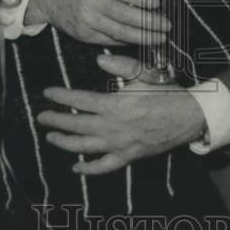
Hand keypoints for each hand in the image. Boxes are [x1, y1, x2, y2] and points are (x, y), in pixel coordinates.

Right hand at [25, 0, 169, 45]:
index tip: (158, 3)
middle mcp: (91, 2)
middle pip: (123, 15)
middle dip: (148, 22)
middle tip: (167, 25)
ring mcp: (87, 21)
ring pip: (119, 32)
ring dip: (142, 37)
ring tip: (159, 37)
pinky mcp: (85, 35)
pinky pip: (110, 40)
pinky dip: (127, 41)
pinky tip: (141, 40)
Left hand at [38, 52, 205, 173]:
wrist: (188, 117)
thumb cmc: (166, 92)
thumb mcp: (145, 72)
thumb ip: (121, 65)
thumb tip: (99, 60)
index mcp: (114, 104)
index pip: (79, 100)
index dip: (60, 96)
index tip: (47, 93)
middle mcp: (112, 127)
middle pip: (75, 124)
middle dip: (55, 120)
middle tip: (41, 117)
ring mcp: (119, 144)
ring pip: (84, 146)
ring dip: (64, 142)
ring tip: (51, 137)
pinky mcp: (128, 157)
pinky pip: (103, 167)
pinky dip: (88, 169)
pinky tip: (76, 167)